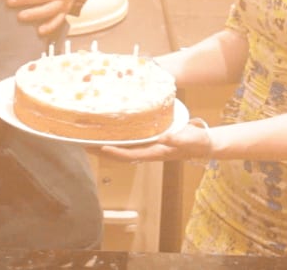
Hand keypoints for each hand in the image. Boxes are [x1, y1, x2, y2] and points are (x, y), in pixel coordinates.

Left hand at [97, 119, 212, 162]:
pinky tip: (108, 131)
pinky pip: (128, 140)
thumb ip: (178, 139)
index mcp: (155, 153)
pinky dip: (116, 137)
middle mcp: (147, 151)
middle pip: (120, 154)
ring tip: (87, 137)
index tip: (100, 147)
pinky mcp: (148, 139)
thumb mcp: (189, 139)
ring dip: (105, 144)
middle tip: (83, 143)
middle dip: (102, 150)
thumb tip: (164, 138)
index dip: (115, 152)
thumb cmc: (196, 141)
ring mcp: (146, 146)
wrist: (202, 143)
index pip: (130, 155)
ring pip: (121, 148)